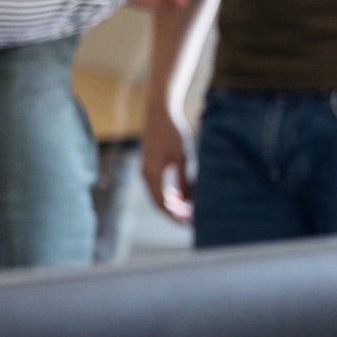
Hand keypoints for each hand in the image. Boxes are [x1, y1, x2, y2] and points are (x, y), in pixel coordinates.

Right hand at [139, 100, 193, 223]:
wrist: (160, 112)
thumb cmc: (173, 133)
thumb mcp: (183, 158)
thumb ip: (184, 181)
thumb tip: (187, 202)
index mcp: (152, 174)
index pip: (162, 205)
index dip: (176, 217)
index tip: (190, 223)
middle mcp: (145, 174)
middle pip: (158, 202)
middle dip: (174, 213)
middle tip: (191, 220)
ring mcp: (145, 169)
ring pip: (157, 194)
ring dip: (172, 204)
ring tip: (188, 209)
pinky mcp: (148, 163)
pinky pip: (156, 185)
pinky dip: (167, 193)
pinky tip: (180, 195)